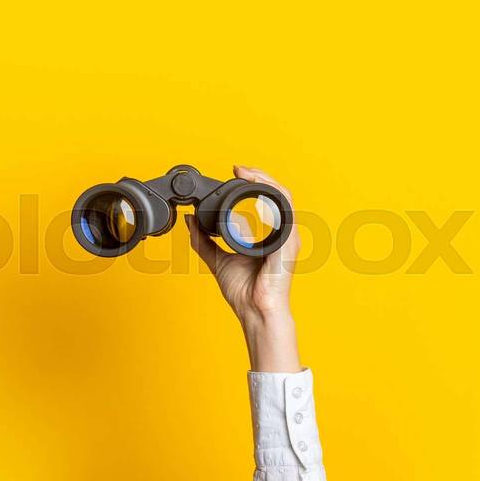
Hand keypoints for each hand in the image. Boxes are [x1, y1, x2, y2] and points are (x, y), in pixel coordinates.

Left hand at [184, 165, 301, 371]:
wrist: (255, 311)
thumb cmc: (245, 291)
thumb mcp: (217, 259)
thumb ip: (204, 240)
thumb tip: (190, 221)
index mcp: (270, 235)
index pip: (267, 200)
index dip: (253, 183)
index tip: (235, 173)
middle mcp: (282, 233)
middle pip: (276, 193)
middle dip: (259, 176)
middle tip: (237, 169)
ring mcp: (288, 236)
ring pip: (283, 196)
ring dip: (265, 180)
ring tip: (246, 173)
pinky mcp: (288, 242)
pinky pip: (284, 211)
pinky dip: (271, 195)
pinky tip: (256, 187)